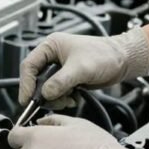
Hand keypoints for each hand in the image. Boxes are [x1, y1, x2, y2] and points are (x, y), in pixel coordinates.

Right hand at [18, 28, 148, 109]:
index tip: (27, 99)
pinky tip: (74, 97)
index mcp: (51, 46)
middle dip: (43, 94)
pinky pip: (56, 93)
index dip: (26, 84)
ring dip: (55, 98)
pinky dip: (62, 99)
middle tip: (51, 102)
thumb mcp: (81, 68)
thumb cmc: (105, 54)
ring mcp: (59, 69)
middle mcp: (52, 57)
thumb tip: (46, 93)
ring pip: (46, 89)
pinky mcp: (66, 79)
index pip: (29, 66)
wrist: (122, 61)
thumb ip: (61, 81)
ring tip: (68, 99)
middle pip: (36, 80)